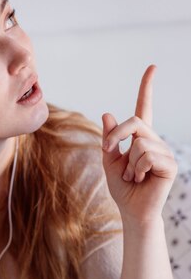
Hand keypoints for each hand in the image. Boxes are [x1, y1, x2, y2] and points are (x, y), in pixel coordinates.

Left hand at [101, 65, 177, 223]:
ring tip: (134, 176)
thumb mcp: (109, 161)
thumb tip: (107, 114)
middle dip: (116, 138)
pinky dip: (138, 169)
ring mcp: (164, 152)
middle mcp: (155, 141)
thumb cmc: (122, 188)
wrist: (132, 211)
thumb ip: (109, 139)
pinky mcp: (170, 164)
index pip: (144, 108)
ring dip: (129, 163)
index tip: (152, 67)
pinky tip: (142, 179)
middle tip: (109, 154)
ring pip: (139, 143)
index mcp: (140, 138)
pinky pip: (147, 156)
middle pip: (135, 123)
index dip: (147, 88)